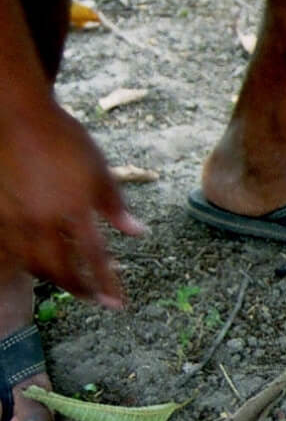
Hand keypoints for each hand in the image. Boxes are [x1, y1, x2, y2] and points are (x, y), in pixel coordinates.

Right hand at [0, 99, 143, 305]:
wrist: (20, 117)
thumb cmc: (66, 141)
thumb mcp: (101, 171)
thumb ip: (117, 207)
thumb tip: (137, 233)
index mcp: (74, 209)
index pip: (95, 257)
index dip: (107, 284)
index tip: (117, 303)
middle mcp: (43, 219)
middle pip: (61, 270)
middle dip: (81, 289)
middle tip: (97, 299)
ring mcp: (16, 218)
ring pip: (34, 264)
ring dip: (55, 279)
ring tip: (73, 284)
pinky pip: (12, 250)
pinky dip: (29, 263)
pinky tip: (41, 265)